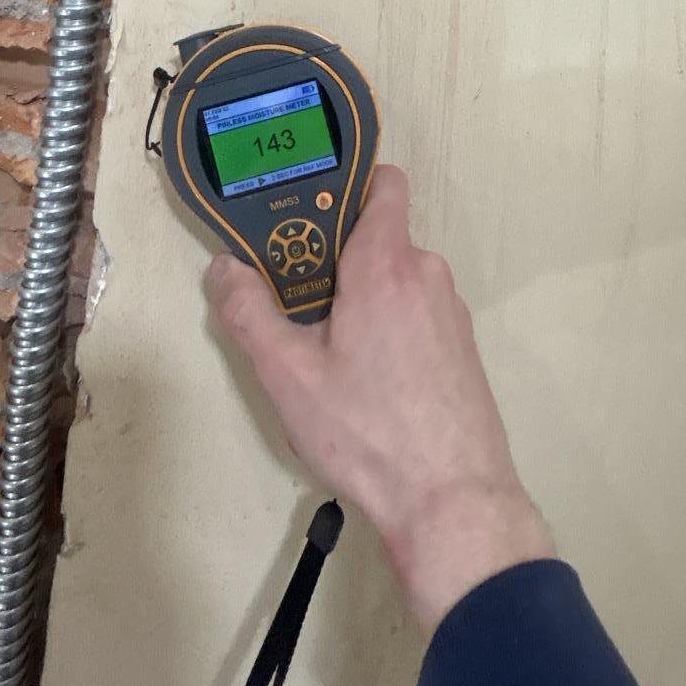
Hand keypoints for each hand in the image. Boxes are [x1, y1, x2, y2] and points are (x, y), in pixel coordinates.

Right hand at [205, 165, 553, 630]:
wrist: (452, 500)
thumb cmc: (368, 432)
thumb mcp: (288, 376)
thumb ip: (249, 313)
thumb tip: (224, 269)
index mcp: (386, 264)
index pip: (382, 184)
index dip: (345, 186)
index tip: (303, 214)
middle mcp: (427, 275)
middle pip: (375, 241)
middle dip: (333, 262)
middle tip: (292, 305)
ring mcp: (451, 313)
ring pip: (394, 283)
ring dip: (359, 301)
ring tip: (323, 354)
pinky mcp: (461, 351)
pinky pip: (415, 316)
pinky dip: (387, 330)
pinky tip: (363, 384)